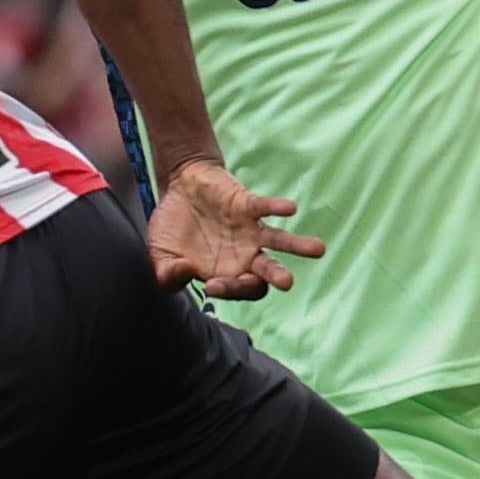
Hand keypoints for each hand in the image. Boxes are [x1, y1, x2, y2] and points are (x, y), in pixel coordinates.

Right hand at [147, 160, 326, 299]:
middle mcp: (244, 255)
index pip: (240, 289)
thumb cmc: (174, 227)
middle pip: (267, 271)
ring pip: (279, 242)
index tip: (212, 286)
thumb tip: (182, 273)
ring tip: (318, 249)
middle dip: (276, 277)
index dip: (230, 290)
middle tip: (285, 282)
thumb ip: (166, 272)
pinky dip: (276, 207)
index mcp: (226, 273)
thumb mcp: (160, 254)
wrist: (179, 188)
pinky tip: (290, 209)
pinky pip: (264, 208)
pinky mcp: (246, 205)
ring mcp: (249, 231)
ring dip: (298, 245)